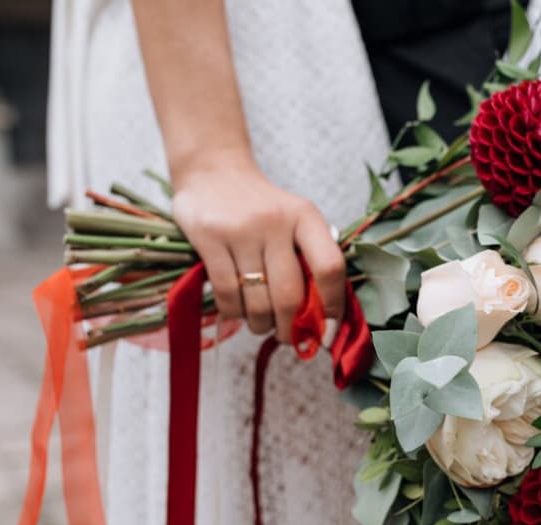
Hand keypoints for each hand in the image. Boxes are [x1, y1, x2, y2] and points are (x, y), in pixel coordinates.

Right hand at [171, 156, 344, 341]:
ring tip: (261, 324)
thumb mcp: (295, 221)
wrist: (212, 170)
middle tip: (289, 338)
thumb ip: (311, 259)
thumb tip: (324, 319)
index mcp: (306, 216)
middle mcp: (275, 221)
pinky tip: (238, 311)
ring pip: (257, 301)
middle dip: (291, 329)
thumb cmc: (262, 207)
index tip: (327, 332)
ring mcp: (240, 230)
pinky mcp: (209, 238)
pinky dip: (235, 314)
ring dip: (262, 325)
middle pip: (290, 295)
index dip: (332, 307)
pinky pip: (227, 294)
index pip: (330, 267)